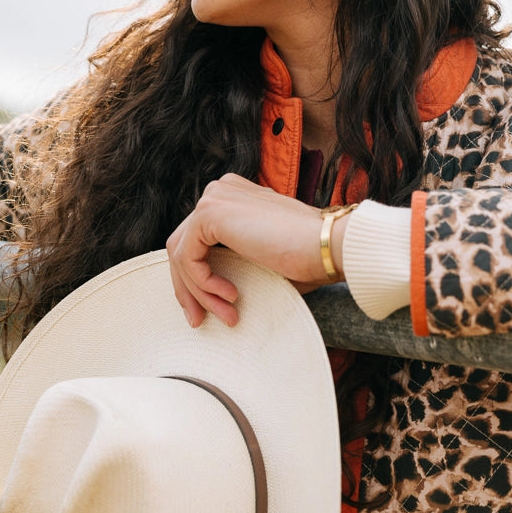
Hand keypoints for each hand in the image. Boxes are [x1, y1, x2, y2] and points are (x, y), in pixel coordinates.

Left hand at [166, 173, 348, 327]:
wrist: (330, 246)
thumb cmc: (307, 258)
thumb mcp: (260, 258)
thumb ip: (232, 261)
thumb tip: (205, 292)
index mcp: (232, 197)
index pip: (195, 240)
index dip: (196, 280)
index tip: (211, 311)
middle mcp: (219, 191)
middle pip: (181, 246)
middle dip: (189, 289)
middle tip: (199, 321)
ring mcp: (213, 198)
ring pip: (181, 255)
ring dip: (199, 293)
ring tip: (227, 315)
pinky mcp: (210, 213)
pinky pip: (187, 257)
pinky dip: (203, 283)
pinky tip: (231, 296)